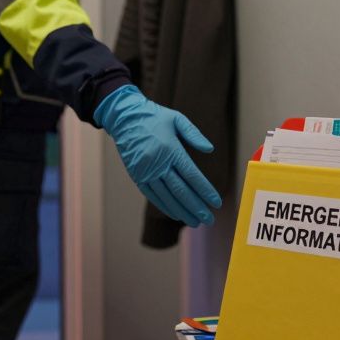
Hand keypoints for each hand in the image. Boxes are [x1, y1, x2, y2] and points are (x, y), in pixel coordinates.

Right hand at [94, 85, 221, 226]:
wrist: (124, 118)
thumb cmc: (153, 117)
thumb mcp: (176, 119)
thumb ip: (194, 134)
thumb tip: (210, 149)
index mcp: (171, 150)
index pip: (192, 175)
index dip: (205, 191)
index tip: (216, 202)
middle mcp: (159, 164)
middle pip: (181, 191)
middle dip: (196, 207)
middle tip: (209, 219)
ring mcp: (146, 172)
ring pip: (167, 197)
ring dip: (182, 211)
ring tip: (195, 221)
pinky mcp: (137, 177)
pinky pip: (153, 196)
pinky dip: (165, 207)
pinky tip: (176, 214)